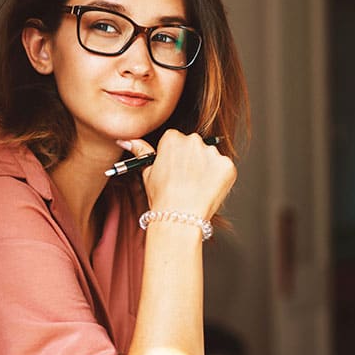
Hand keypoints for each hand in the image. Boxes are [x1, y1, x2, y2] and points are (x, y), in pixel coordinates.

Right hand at [116, 130, 235, 218]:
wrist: (180, 217)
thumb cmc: (162, 197)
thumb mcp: (147, 172)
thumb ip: (141, 151)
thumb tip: (126, 140)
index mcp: (173, 138)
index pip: (177, 141)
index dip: (176, 158)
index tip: (176, 171)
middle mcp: (194, 140)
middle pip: (195, 147)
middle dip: (193, 161)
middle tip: (187, 181)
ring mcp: (213, 152)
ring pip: (211, 158)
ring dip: (207, 169)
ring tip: (197, 188)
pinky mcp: (227, 165)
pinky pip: (225, 169)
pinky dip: (220, 179)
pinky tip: (208, 190)